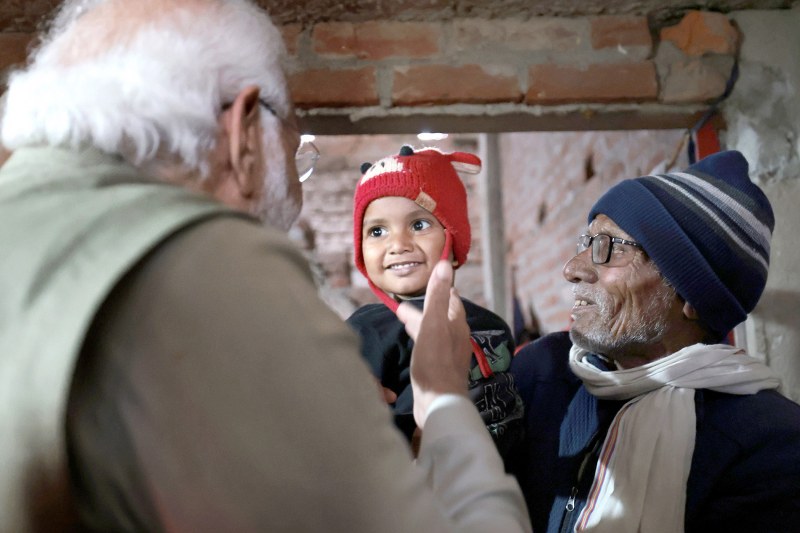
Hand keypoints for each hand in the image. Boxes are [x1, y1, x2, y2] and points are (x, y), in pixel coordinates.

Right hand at [396, 260, 471, 428]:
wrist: (438, 403)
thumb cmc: (435, 361)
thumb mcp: (433, 324)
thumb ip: (437, 296)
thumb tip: (444, 265)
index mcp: (456, 324)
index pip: (451, 299)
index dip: (441, 287)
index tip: (430, 278)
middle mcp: (456, 337)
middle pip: (442, 315)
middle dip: (427, 306)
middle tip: (409, 299)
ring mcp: (449, 354)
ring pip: (435, 331)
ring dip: (422, 323)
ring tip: (405, 319)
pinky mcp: (440, 369)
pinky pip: (430, 347)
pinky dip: (420, 338)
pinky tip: (413, 344)